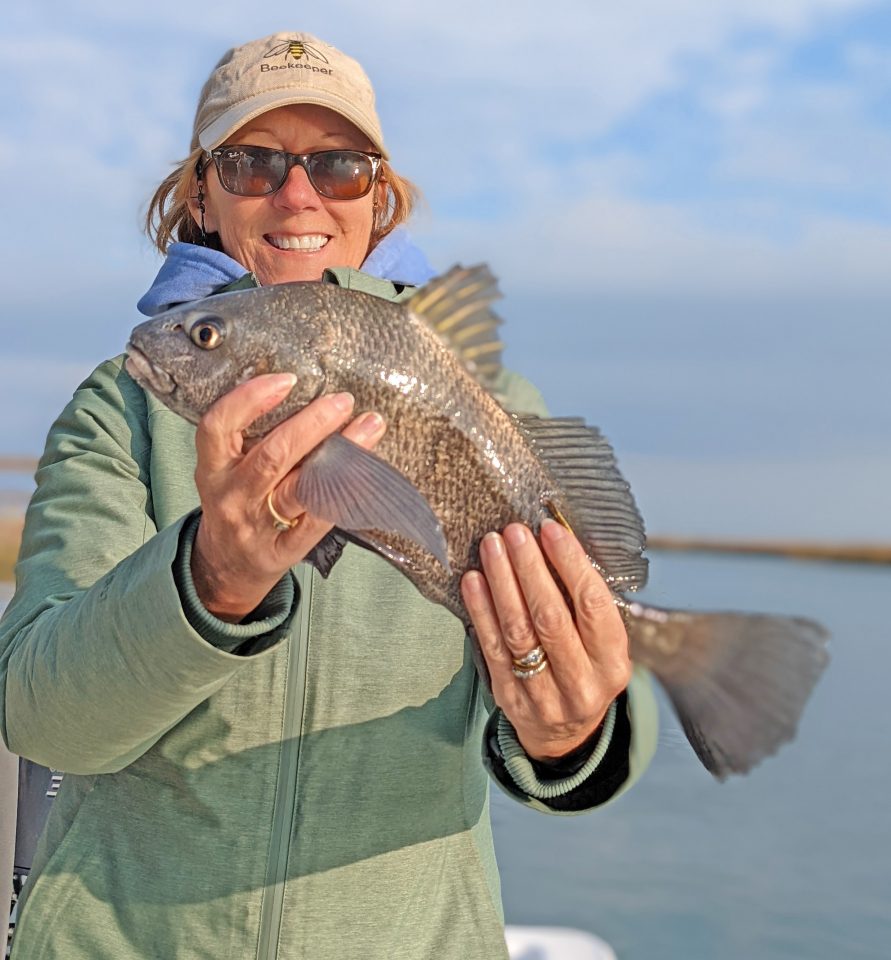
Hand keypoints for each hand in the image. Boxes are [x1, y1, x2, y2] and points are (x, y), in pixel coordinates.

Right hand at [191, 374, 385, 621]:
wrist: (226, 568)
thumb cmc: (235, 502)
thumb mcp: (225, 469)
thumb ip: (250, 437)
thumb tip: (307, 390)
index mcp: (212, 468)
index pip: (218, 426)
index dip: (249, 399)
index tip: (288, 379)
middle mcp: (231, 496)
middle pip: (272, 456)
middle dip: (312, 424)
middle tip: (343, 400)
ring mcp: (257, 527)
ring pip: (302, 487)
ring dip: (342, 453)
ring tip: (370, 425)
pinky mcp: (283, 551)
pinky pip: (319, 520)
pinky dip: (345, 492)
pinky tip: (367, 470)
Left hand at [460, 519, 630, 760]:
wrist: (565, 734)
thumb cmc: (585, 670)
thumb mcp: (602, 645)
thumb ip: (584, 604)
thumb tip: (552, 543)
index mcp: (612, 664)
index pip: (593, 605)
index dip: (570, 564)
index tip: (550, 530)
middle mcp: (582, 683)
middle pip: (550, 617)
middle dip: (529, 568)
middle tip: (514, 532)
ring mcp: (543, 695)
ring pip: (518, 631)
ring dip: (502, 583)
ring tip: (491, 547)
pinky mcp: (508, 697)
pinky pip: (492, 647)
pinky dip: (480, 610)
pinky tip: (473, 581)